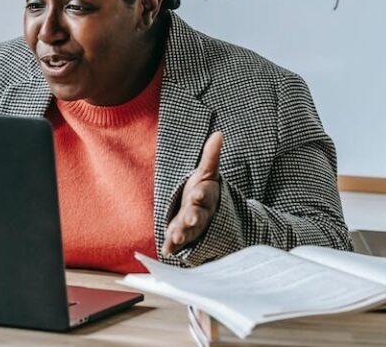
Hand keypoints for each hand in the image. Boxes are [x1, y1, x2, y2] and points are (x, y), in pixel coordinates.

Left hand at [162, 131, 222, 256]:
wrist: (203, 212)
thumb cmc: (202, 190)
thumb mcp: (206, 172)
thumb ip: (211, 156)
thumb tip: (219, 134)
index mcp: (205, 196)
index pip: (204, 194)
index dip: (200, 194)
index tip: (196, 193)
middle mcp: (200, 213)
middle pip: (198, 215)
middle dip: (193, 217)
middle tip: (189, 219)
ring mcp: (191, 227)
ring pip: (189, 231)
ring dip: (182, 234)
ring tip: (177, 238)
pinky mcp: (181, 235)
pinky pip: (177, 242)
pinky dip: (172, 247)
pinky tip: (166, 251)